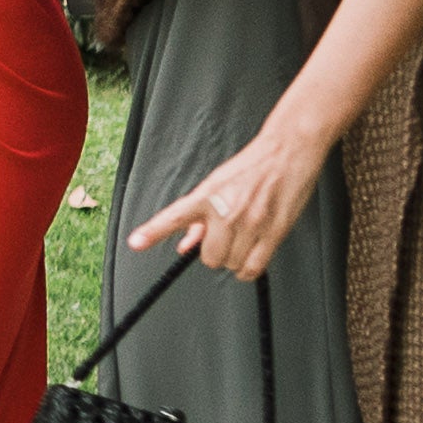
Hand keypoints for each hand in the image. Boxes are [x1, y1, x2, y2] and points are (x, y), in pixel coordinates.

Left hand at [132, 120, 323, 280]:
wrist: (287, 151)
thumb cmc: (251, 167)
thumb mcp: (216, 185)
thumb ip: (197, 218)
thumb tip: (184, 246)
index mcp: (206, 195)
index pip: (174, 216)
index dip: (153, 232)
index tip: (135, 242)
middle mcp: (225, 210)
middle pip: (209, 258)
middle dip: (214, 254)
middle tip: (222, 239)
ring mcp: (250, 223)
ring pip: (231, 264)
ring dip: (234, 259)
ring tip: (242, 240)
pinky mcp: (274, 232)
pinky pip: (253, 267)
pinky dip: (248, 270)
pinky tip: (249, 259)